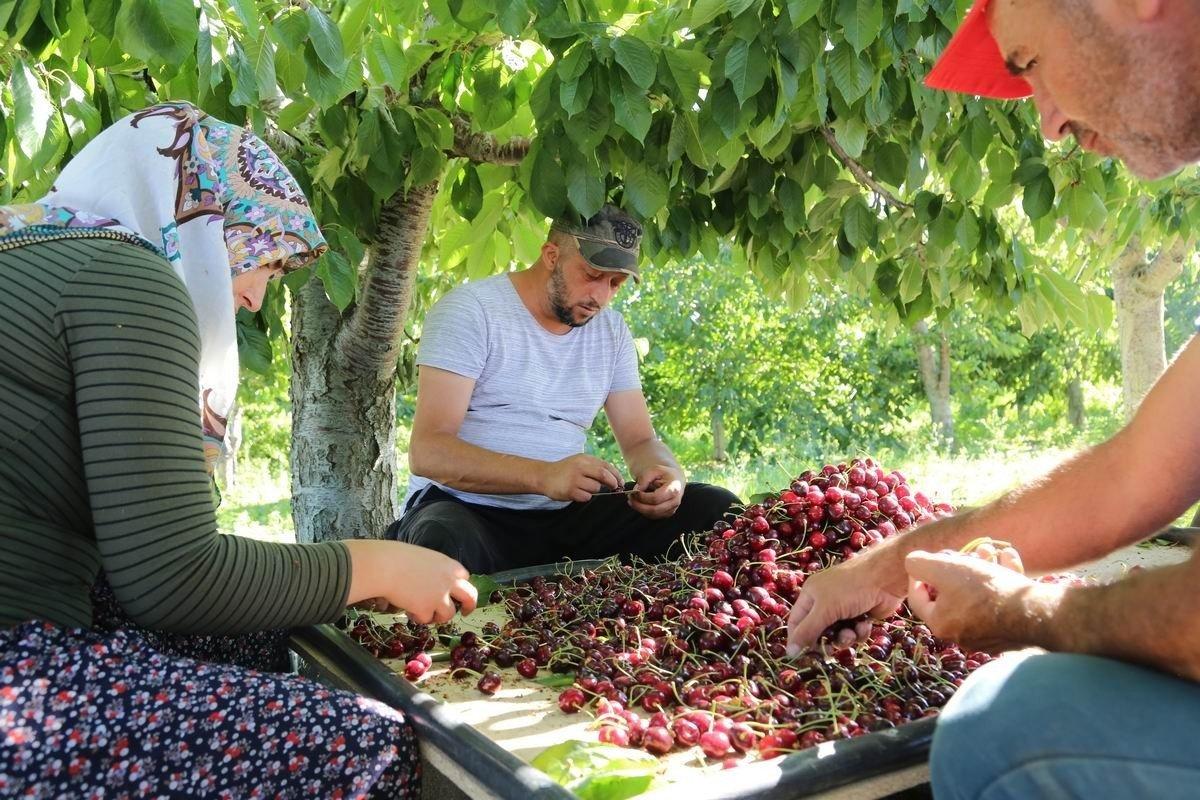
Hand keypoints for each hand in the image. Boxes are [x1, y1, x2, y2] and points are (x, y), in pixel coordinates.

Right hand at [345, 541, 477, 624]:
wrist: (385, 566)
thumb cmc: (398, 558)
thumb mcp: (425, 559)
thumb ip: (435, 571)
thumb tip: (433, 584)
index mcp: (450, 566)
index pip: (465, 578)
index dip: (460, 587)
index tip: (458, 593)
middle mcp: (450, 581)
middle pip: (470, 597)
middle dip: (469, 606)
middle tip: (464, 613)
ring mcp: (440, 597)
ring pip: (449, 614)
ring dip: (438, 615)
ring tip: (423, 611)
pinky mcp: (426, 609)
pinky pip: (426, 619)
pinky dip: (418, 617)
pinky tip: (408, 609)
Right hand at [539, 454, 622, 501]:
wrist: (544, 476)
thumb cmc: (565, 470)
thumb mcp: (579, 462)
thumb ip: (594, 466)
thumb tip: (614, 476)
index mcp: (584, 459)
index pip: (606, 466)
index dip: (616, 475)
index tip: (620, 482)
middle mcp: (580, 467)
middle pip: (603, 475)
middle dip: (612, 483)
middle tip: (615, 488)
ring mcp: (574, 479)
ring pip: (595, 488)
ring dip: (595, 490)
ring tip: (584, 487)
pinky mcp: (570, 491)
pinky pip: (586, 497)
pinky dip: (585, 496)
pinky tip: (577, 492)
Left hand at [628, 465, 683, 518]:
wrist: (674, 479)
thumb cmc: (663, 474)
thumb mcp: (654, 470)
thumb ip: (644, 479)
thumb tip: (636, 490)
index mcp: (674, 488)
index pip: (656, 498)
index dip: (642, 497)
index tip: (634, 491)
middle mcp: (675, 501)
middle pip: (654, 509)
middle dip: (639, 505)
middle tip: (630, 498)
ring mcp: (672, 509)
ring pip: (653, 514)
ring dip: (640, 509)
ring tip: (632, 500)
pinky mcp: (667, 513)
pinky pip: (653, 516)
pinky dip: (643, 511)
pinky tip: (638, 504)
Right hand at [786, 545, 906, 653]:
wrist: (886, 578)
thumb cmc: (850, 589)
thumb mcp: (825, 610)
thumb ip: (807, 631)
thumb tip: (790, 652)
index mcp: (810, 596)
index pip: (796, 622)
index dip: (797, 639)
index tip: (801, 656)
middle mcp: (824, 603)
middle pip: (817, 632)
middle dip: (826, 640)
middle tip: (831, 649)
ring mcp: (843, 610)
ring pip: (837, 635)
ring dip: (845, 638)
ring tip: (852, 633)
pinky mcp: (860, 616)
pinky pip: (853, 633)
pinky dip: (859, 632)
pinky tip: (865, 624)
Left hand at [905, 549, 1049, 651]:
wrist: (1036, 614)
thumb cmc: (985, 591)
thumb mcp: (944, 569)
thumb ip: (920, 563)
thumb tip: (911, 562)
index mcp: (942, 624)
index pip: (918, 599)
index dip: (916, 576)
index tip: (924, 559)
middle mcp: (963, 634)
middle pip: (952, 594)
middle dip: (957, 566)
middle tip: (963, 551)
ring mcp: (990, 634)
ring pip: (979, 594)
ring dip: (982, 567)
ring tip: (989, 549)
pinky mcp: (1014, 629)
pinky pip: (1001, 600)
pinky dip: (1003, 577)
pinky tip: (1009, 557)